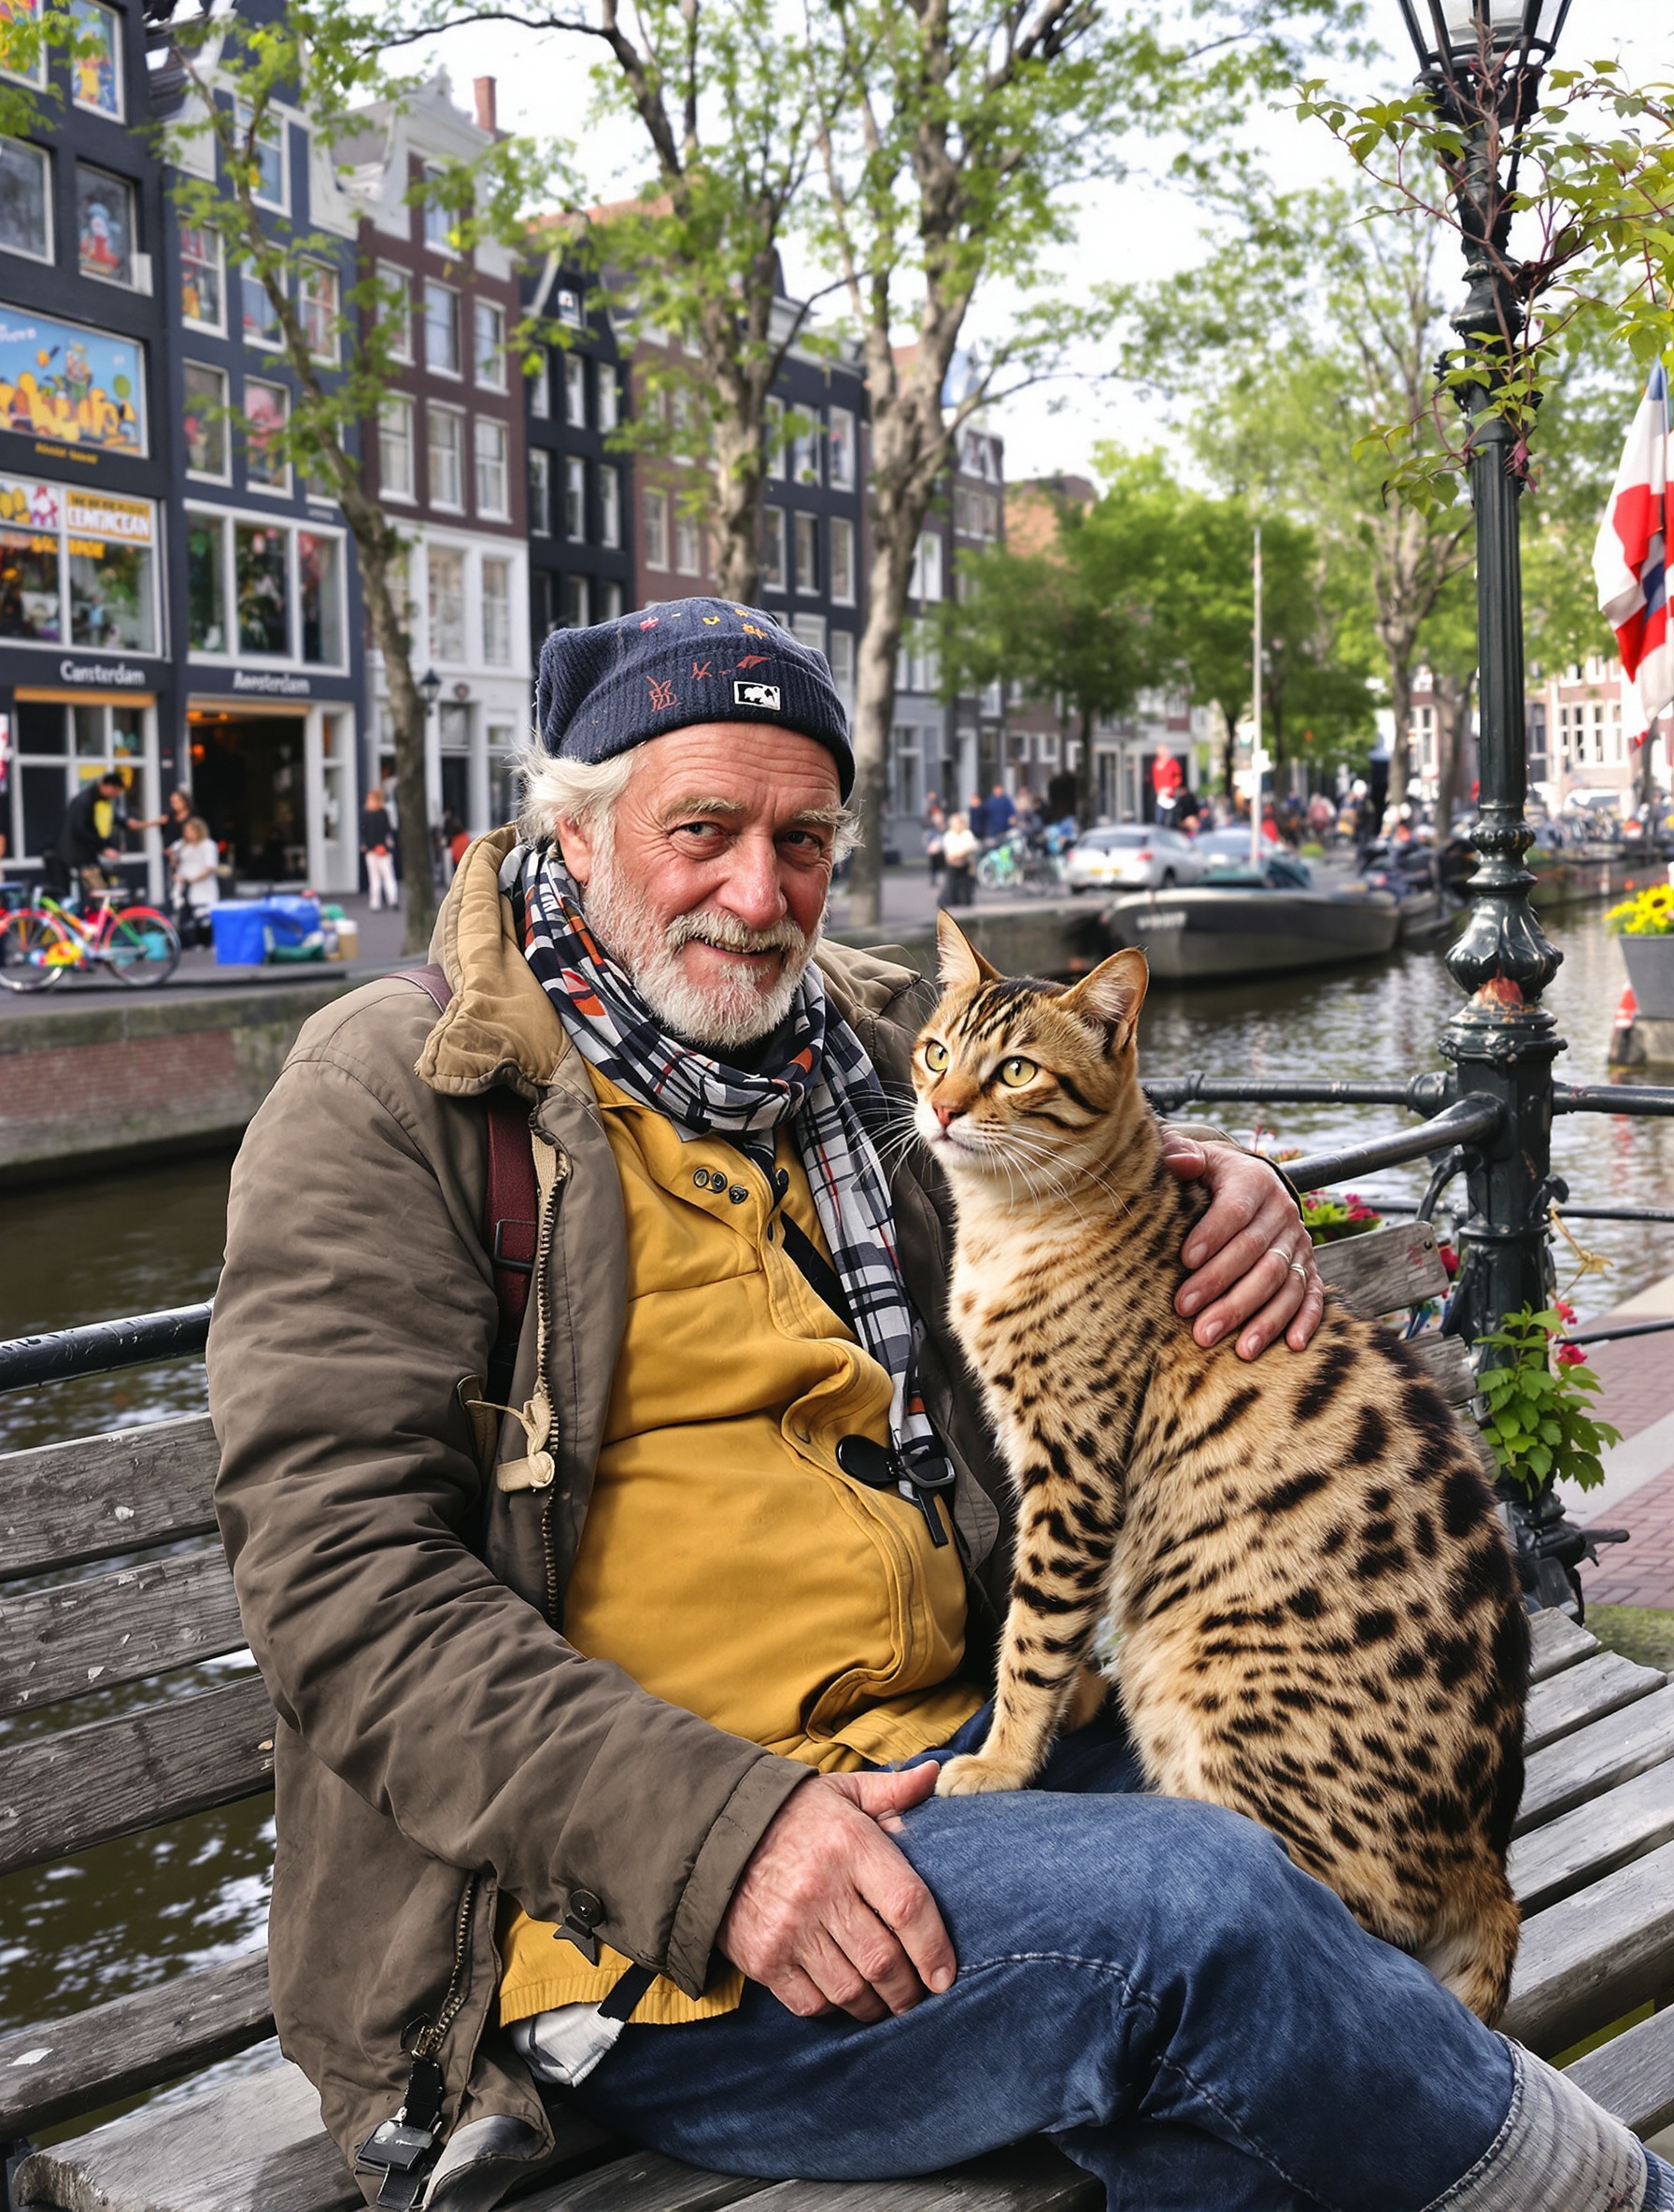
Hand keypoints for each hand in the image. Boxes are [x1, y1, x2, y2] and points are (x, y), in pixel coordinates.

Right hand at [717, 1765, 955, 2022]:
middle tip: (919, 1994)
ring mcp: (789, 1929)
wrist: (714, 1833)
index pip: (908, 1907)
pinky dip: (835, 2009)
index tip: (946, 1974)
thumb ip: (892, 1791)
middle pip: (883, 1960)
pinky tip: (845, 1997)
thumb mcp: (842, 1792)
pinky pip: (811, 2003)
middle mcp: (821, 1889)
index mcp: (850, 1844)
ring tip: (888, 2001)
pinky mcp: (763, 1959)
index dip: (934, 1947)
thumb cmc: (794, 1815)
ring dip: (877, 2006)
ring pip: (850, 1990)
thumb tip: (934, 1774)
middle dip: (910, 1989)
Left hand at [1161, 1137, 1322, 1360]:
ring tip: (1237, 1350)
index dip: (1212, 1235)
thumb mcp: (1198, 1160)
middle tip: (1190, 1316)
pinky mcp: (1310, 1267)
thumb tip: (1176, 1159)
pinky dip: (1306, 1321)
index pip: (1234, 1210)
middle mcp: (1282, 1214)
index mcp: (1254, 1183)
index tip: (1185, 1261)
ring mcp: (1299, 1244)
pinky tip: (1290, 1347)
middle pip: (1256, 1255)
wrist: (1249, 1184)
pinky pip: (1313, 1296)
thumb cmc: (1210, 1177)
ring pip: (1284, 1282)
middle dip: (1224, 1288)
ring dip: (1262, 1318)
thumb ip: (1182, 1156)